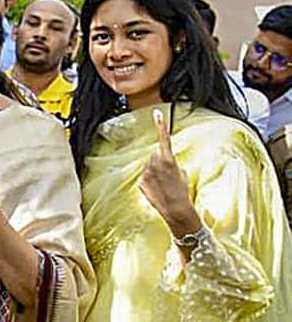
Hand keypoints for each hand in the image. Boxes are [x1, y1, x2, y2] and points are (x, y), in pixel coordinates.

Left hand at [140, 110, 198, 234]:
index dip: (161, 125)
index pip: (164, 139)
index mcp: (168, 159)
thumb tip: (166, 163)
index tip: (157, 112)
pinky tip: (156, 190)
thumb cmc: (182, 191)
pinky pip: (144, 177)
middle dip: (159, 163)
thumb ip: (171, 164)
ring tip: (163, 185)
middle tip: (167, 177)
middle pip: (154, 156)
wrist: (176, 209)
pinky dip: (149, 182)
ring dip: (154, 173)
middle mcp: (155, 163)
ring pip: (148, 167)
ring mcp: (146, 172)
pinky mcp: (140, 181)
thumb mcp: (182, 173)